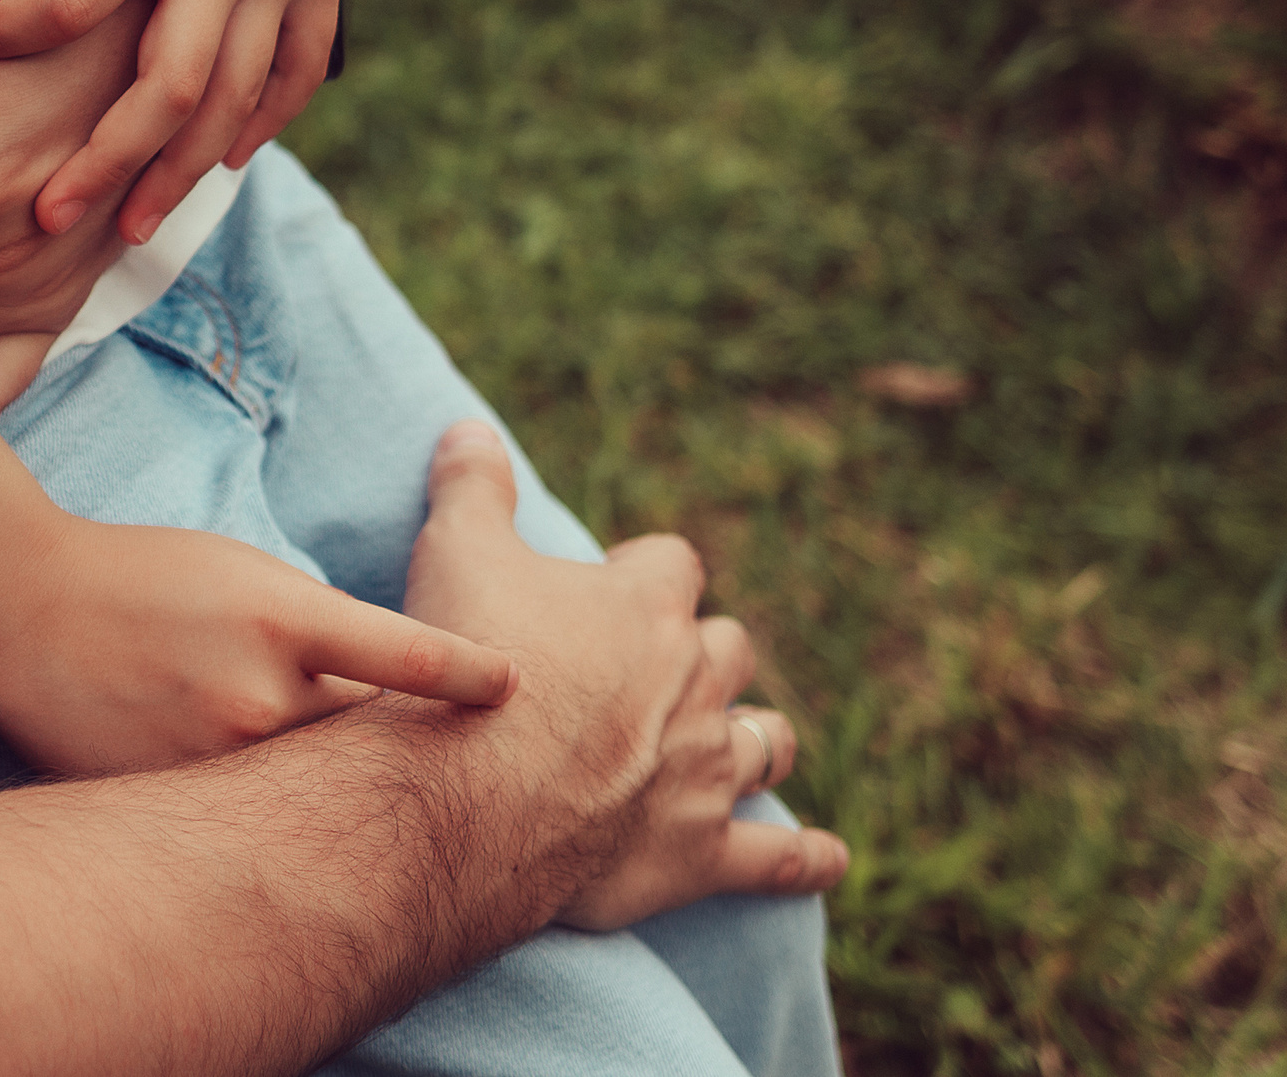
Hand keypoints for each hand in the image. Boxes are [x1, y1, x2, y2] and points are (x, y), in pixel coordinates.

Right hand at [0, 511, 518, 777]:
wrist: (16, 610)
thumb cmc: (142, 574)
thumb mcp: (244, 571)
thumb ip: (319, 625)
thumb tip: (392, 682)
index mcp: (283, 618)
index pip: (408, 657)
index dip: (472, 679)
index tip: (519, 695)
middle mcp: (260, 695)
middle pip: (372, 745)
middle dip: (415, 759)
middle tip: (476, 779)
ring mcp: (214, 758)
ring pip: (314, 793)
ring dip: (344, 798)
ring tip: (381, 816)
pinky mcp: (172, 799)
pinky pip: (244, 822)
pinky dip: (270, 823)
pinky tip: (283, 840)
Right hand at [403, 423, 847, 926]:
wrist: (475, 794)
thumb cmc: (472, 662)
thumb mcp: (456, 549)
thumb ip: (472, 486)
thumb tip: (471, 427)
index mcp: (645, 605)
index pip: (673, 564)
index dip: (646, 570)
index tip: (615, 581)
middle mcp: (693, 680)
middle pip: (729, 650)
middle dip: (705, 654)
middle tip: (659, 669)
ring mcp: (704, 767)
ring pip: (764, 741)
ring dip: (756, 736)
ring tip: (745, 738)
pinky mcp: (697, 849)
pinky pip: (772, 856)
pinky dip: (804, 859)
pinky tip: (830, 859)